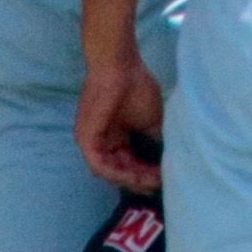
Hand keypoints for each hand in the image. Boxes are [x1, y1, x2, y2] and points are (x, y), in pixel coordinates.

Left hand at [77, 54, 166, 190]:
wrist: (121, 67)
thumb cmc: (136, 87)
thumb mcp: (152, 120)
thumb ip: (154, 139)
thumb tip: (166, 157)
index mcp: (115, 138)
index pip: (130, 163)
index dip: (147, 173)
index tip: (165, 177)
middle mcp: (101, 142)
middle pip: (120, 171)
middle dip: (141, 179)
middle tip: (160, 184)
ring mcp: (91, 141)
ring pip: (109, 172)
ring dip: (130, 179)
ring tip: (150, 181)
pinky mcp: (85, 139)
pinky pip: (99, 165)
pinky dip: (117, 173)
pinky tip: (134, 175)